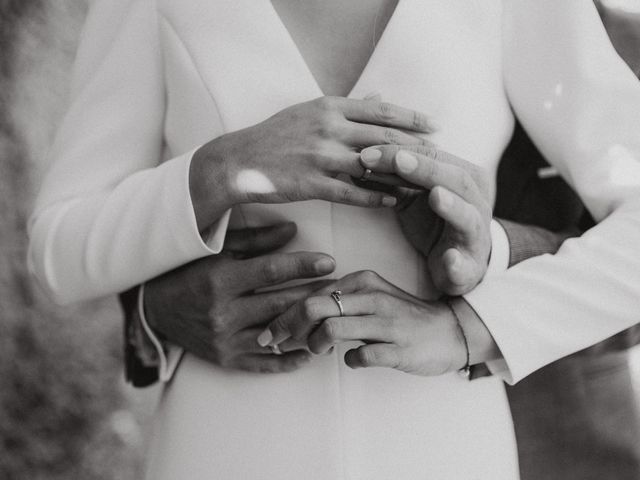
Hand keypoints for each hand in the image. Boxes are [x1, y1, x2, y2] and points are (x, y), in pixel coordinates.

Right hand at [143, 222, 334, 372]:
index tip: (330, 262)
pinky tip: (313, 353)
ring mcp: (225, 340)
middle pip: (281, 304)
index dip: (304, 266)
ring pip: (278, 336)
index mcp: (220, 279)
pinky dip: (291, 360)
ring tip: (336, 318)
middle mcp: (223, 312)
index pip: (271, 271)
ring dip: (310, 328)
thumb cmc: (189, 270)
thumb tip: (293, 229)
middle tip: (343, 289)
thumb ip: (256, 240)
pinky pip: (264, 364)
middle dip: (315, 295)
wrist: (154, 309)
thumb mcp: (217, 250)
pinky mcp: (225, 359)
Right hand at [190, 96, 432, 230]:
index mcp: (329, 107)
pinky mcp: (313, 184)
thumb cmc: (275, 135)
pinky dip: (376, 196)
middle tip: (440, 155)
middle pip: (384, 137)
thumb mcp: (309, 111)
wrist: (239, 160)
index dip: (411, 118)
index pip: (380, 110)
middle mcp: (329, 128)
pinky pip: (352, 192)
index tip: (434, 125)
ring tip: (424, 182)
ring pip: (373, 165)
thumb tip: (377, 97)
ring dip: (401, 174)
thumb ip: (345, 107)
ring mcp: (321, 157)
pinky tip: (393, 200)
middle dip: (417, 147)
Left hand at [259, 270, 467, 375]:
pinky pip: (360, 357)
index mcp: (362, 281)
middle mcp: (372, 297)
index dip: (284, 313)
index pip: (311, 293)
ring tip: (317, 351)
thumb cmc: (401, 317)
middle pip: (313, 307)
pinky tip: (352, 360)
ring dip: (314, 345)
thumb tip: (297, 317)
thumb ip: (337, 303)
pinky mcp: (398, 349)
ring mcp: (386, 323)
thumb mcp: (370, 299)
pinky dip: (349, 361)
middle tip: (276, 343)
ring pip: (331, 330)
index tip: (270, 332)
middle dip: (286, 327)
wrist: (449, 331)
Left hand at [359, 145, 492, 295]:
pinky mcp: (468, 268)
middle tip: (399, 160)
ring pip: (468, 218)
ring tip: (436, 196)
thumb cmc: (436, 224)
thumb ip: (393, 181)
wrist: (460, 266)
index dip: (401, 153)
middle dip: (425, 169)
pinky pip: (464, 266)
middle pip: (454, 179)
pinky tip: (450, 259)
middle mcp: (475, 203)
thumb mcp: (413, 198)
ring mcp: (475, 236)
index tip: (367, 153)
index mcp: (463, 179)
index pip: (434, 157)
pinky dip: (458, 262)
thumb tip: (360, 160)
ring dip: (453, 206)